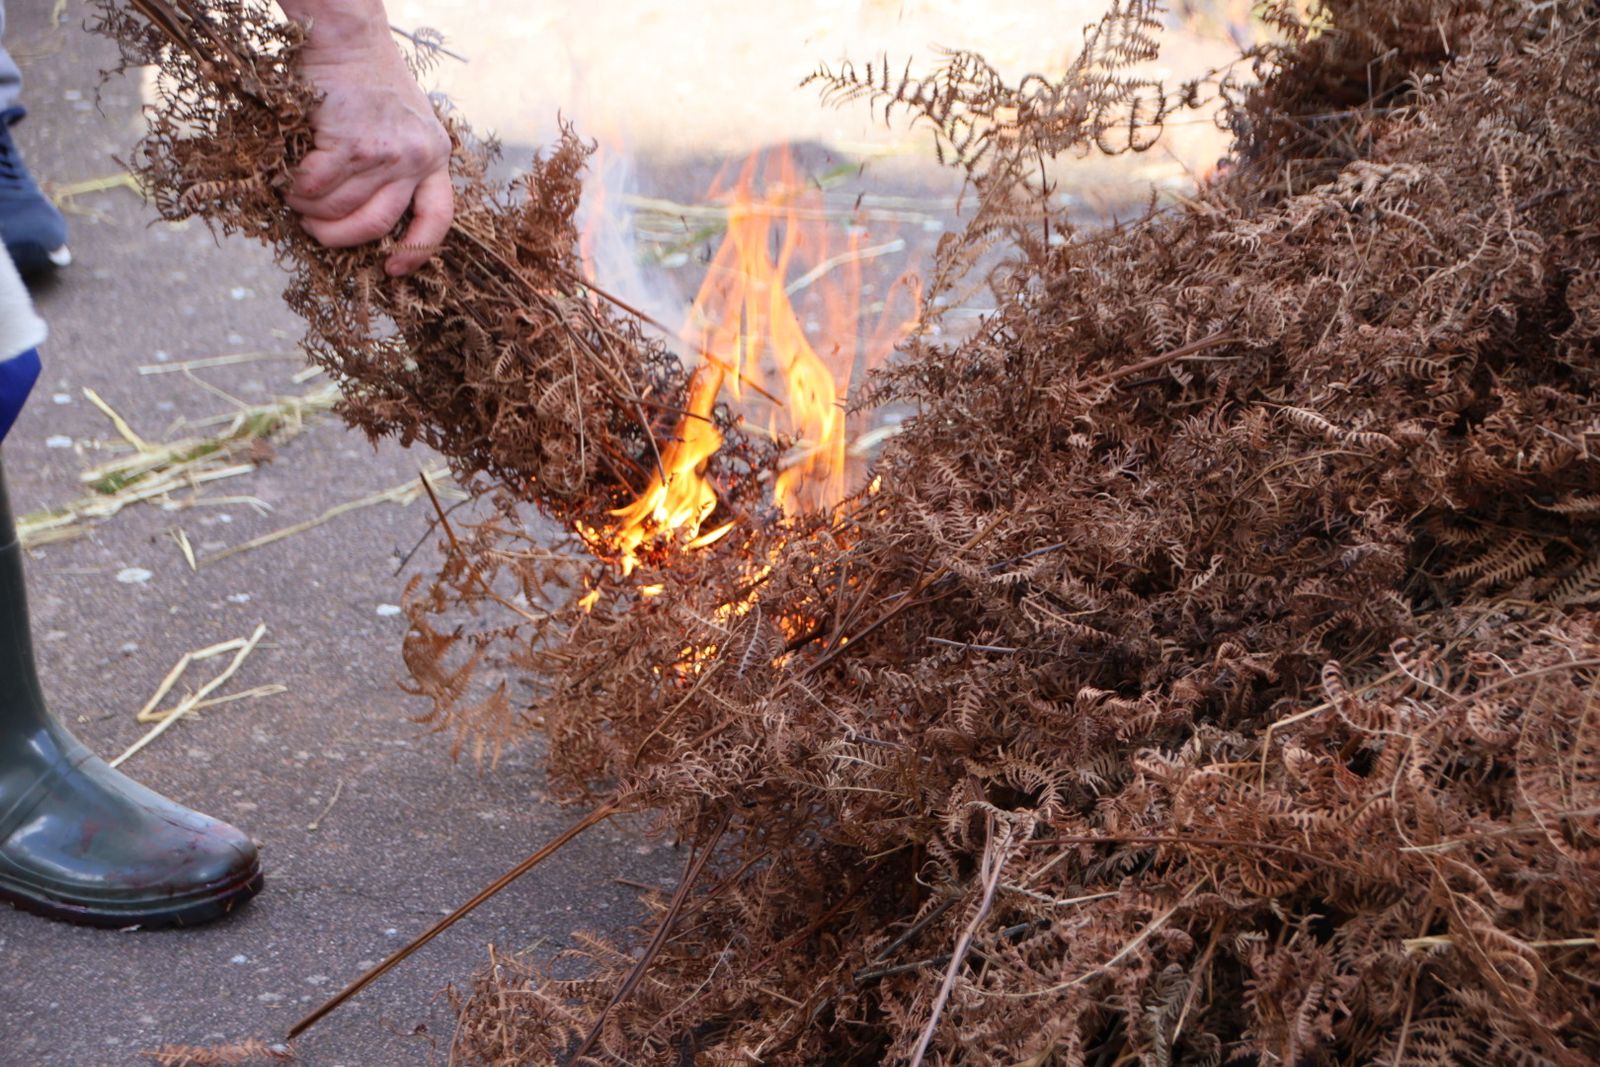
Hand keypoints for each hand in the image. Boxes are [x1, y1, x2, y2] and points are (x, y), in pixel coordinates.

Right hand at [279, 11, 452, 275]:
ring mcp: (386, 152)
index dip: (417, 251)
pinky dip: (298, 190)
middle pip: (377, 223)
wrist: (348, 36)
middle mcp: (418, 158)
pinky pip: (317, 185)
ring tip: (296, 202)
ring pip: (340, 206)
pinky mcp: (351, 143)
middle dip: (340, 237)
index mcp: (436, 157)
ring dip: (310, 211)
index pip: (438, 217)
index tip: (394, 270)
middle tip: (315, 231)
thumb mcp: (406, 123)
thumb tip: (362, 212)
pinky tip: (289, 181)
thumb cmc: (368, 80)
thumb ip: (398, 164)